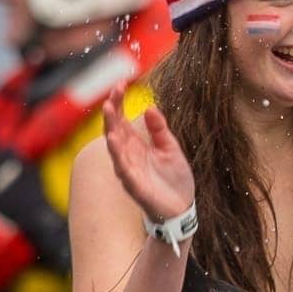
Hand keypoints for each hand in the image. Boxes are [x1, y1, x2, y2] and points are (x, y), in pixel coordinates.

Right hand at [100, 84, 195, 222]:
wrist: (182, 207)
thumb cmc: (174, 178)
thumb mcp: (170, 148)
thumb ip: (159, 130)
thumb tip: (150, 107)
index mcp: (136, 145)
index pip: (122, 120)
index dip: (119, 102)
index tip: (119, 84)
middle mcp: (128, 156)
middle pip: (115, 130)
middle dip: (112, 113)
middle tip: (112, 95)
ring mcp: (129, 171)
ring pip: (115, 149)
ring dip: (111, 131)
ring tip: (110, 113)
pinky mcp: (135, 187)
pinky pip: (124, 170)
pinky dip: (118, 157)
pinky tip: (114, 142)